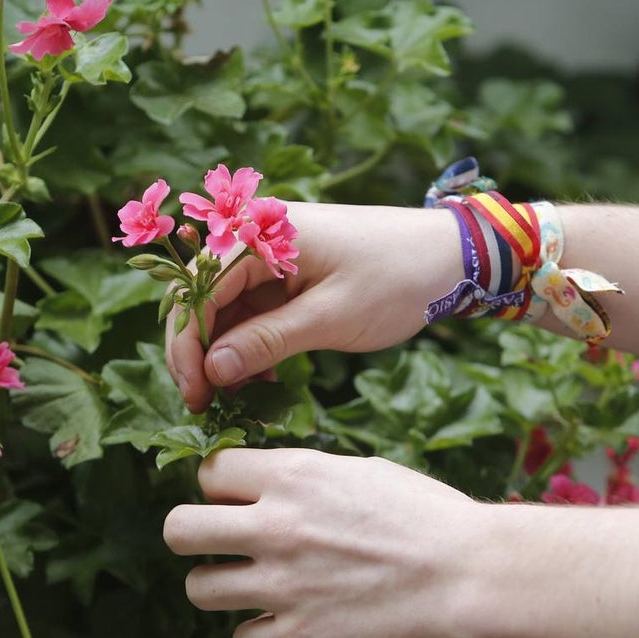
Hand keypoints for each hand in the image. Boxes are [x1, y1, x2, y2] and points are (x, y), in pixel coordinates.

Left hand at [163, 448, 486, 637]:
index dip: (219, 488)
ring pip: (199, 589)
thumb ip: (304, 478)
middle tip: (223, 546)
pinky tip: (290, 624)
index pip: (208, 472)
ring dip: (222, 588)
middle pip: (178, 529)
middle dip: (194, 536)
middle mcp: (275, 527)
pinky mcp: (299, 637)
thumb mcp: (360, 471)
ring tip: (256, 588)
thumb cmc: (428, 517)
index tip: (237, 502)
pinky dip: (261, 634)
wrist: (473, 575)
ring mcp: (283, 585)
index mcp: (292, 476)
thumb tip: (266, 484)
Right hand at [166, 202, 462, 411]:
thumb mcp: (330, 317)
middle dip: (199, 351)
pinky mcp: (286, 274)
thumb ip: (266, 342)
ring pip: (224, 308)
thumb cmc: (396, 278)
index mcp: (261, 234)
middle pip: (201, 297)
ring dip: (224, 352)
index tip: (196, 394)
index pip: (197, 290)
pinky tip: (262, 378)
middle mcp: (257, 238)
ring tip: (238, 397)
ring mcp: (271, 256)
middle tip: (206, 403)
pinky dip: (249, 345)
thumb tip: (212, 371)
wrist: (451, 256)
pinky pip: (250, 310)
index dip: (187, 345)